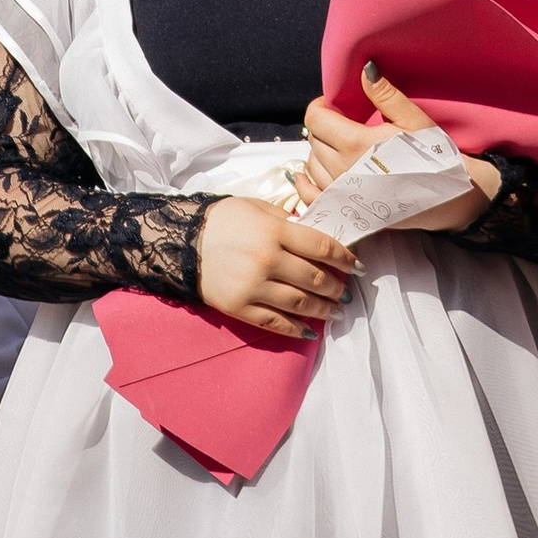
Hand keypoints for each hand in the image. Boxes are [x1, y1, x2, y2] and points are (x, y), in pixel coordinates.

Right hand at [196, 196, 358, 336]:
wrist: (181, 242)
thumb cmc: (222, 220)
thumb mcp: (257, 207)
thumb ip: (288, 221)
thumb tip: (316, 233)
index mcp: (274, 231)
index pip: (321, 247)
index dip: (344, 258)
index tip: (357, 266)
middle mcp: (267, 260)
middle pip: (314, 278)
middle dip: (336, 287)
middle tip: (346, 291)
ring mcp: (254, 287)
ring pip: (300, 303)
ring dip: (323, 309)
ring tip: (336, 311)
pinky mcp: (240, 307)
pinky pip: (275, 322)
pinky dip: (296, 329)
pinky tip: (310, 330)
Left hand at [296, 64, 500, 235]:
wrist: (449, 199)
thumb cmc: (435, 157)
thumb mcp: (414, 121)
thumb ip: (386, 95)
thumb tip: (365, 68)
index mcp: (356, 144)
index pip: (315, 118)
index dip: (321, 105)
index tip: (334, 103)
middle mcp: (342, 170)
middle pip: (313, 140)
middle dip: (322, 127)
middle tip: (340, 123)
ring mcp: (342, 193)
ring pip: (311, 166)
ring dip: (318, 151)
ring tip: (336, 145)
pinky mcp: (347, 211)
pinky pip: (311, 196)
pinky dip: (305, 183)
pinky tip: (306, 175)